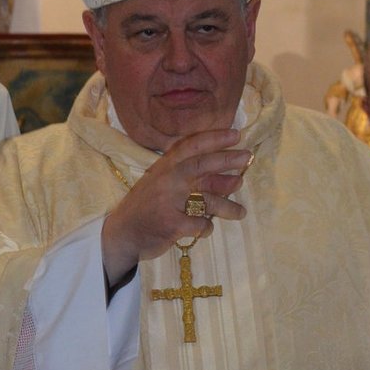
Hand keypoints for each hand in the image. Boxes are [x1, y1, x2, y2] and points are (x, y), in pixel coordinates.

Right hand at [102, 129, 251, 284]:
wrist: (122, 234)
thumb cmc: (146, 207)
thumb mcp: (159, 183)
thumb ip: (186, 176)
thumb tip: (226, 174)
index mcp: (165, 167)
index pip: (192, 146)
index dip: (214, 138)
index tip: (235, 134)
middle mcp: (168, 180)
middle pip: (203, 165)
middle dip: (228, 160)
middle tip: (247, 157)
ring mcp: (170, 201)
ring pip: (209, 200)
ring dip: (228, 206)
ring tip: (241, 212)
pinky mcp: (173, 224)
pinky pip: (202, 224)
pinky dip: (207, 228)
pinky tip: (206, 229)